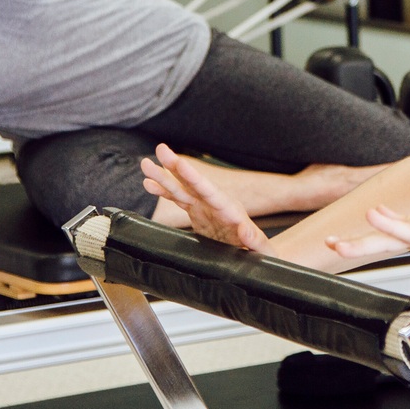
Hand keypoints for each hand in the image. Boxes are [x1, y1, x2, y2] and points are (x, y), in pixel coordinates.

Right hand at [143, 145, 271, 252]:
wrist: (256, 258)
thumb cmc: (262, 255)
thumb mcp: (264, 252)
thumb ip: (256, 241)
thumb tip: (245, 230)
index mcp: (231, 211)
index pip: (211, 192)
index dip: (195, 179)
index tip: (182, 165)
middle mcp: (216, 205)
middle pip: (194, 184)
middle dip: (177, 167)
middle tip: (161, 149)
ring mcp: (206, 208)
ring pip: (182, 190)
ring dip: (164, 177)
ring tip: (146, 164)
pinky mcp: (198, 215)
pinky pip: (178, 201)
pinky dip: (164, 193)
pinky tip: (149, 184)